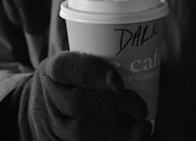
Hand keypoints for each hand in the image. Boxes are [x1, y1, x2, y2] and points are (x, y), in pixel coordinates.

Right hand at [6, 51, 151, 140]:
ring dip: (117, 131)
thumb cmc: (71, 83)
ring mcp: (54, 124)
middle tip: (140, 108)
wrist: (37, 112)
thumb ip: (105, 62)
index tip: (119, 82)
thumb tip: (159, 64)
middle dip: (114, 106)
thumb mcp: (74, 66)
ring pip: (81, 131)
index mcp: (52, 70)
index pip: (67, 67)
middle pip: (78, 103)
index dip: (93, 73)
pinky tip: (132, 140)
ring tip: (143, 129)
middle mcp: (50, 96)